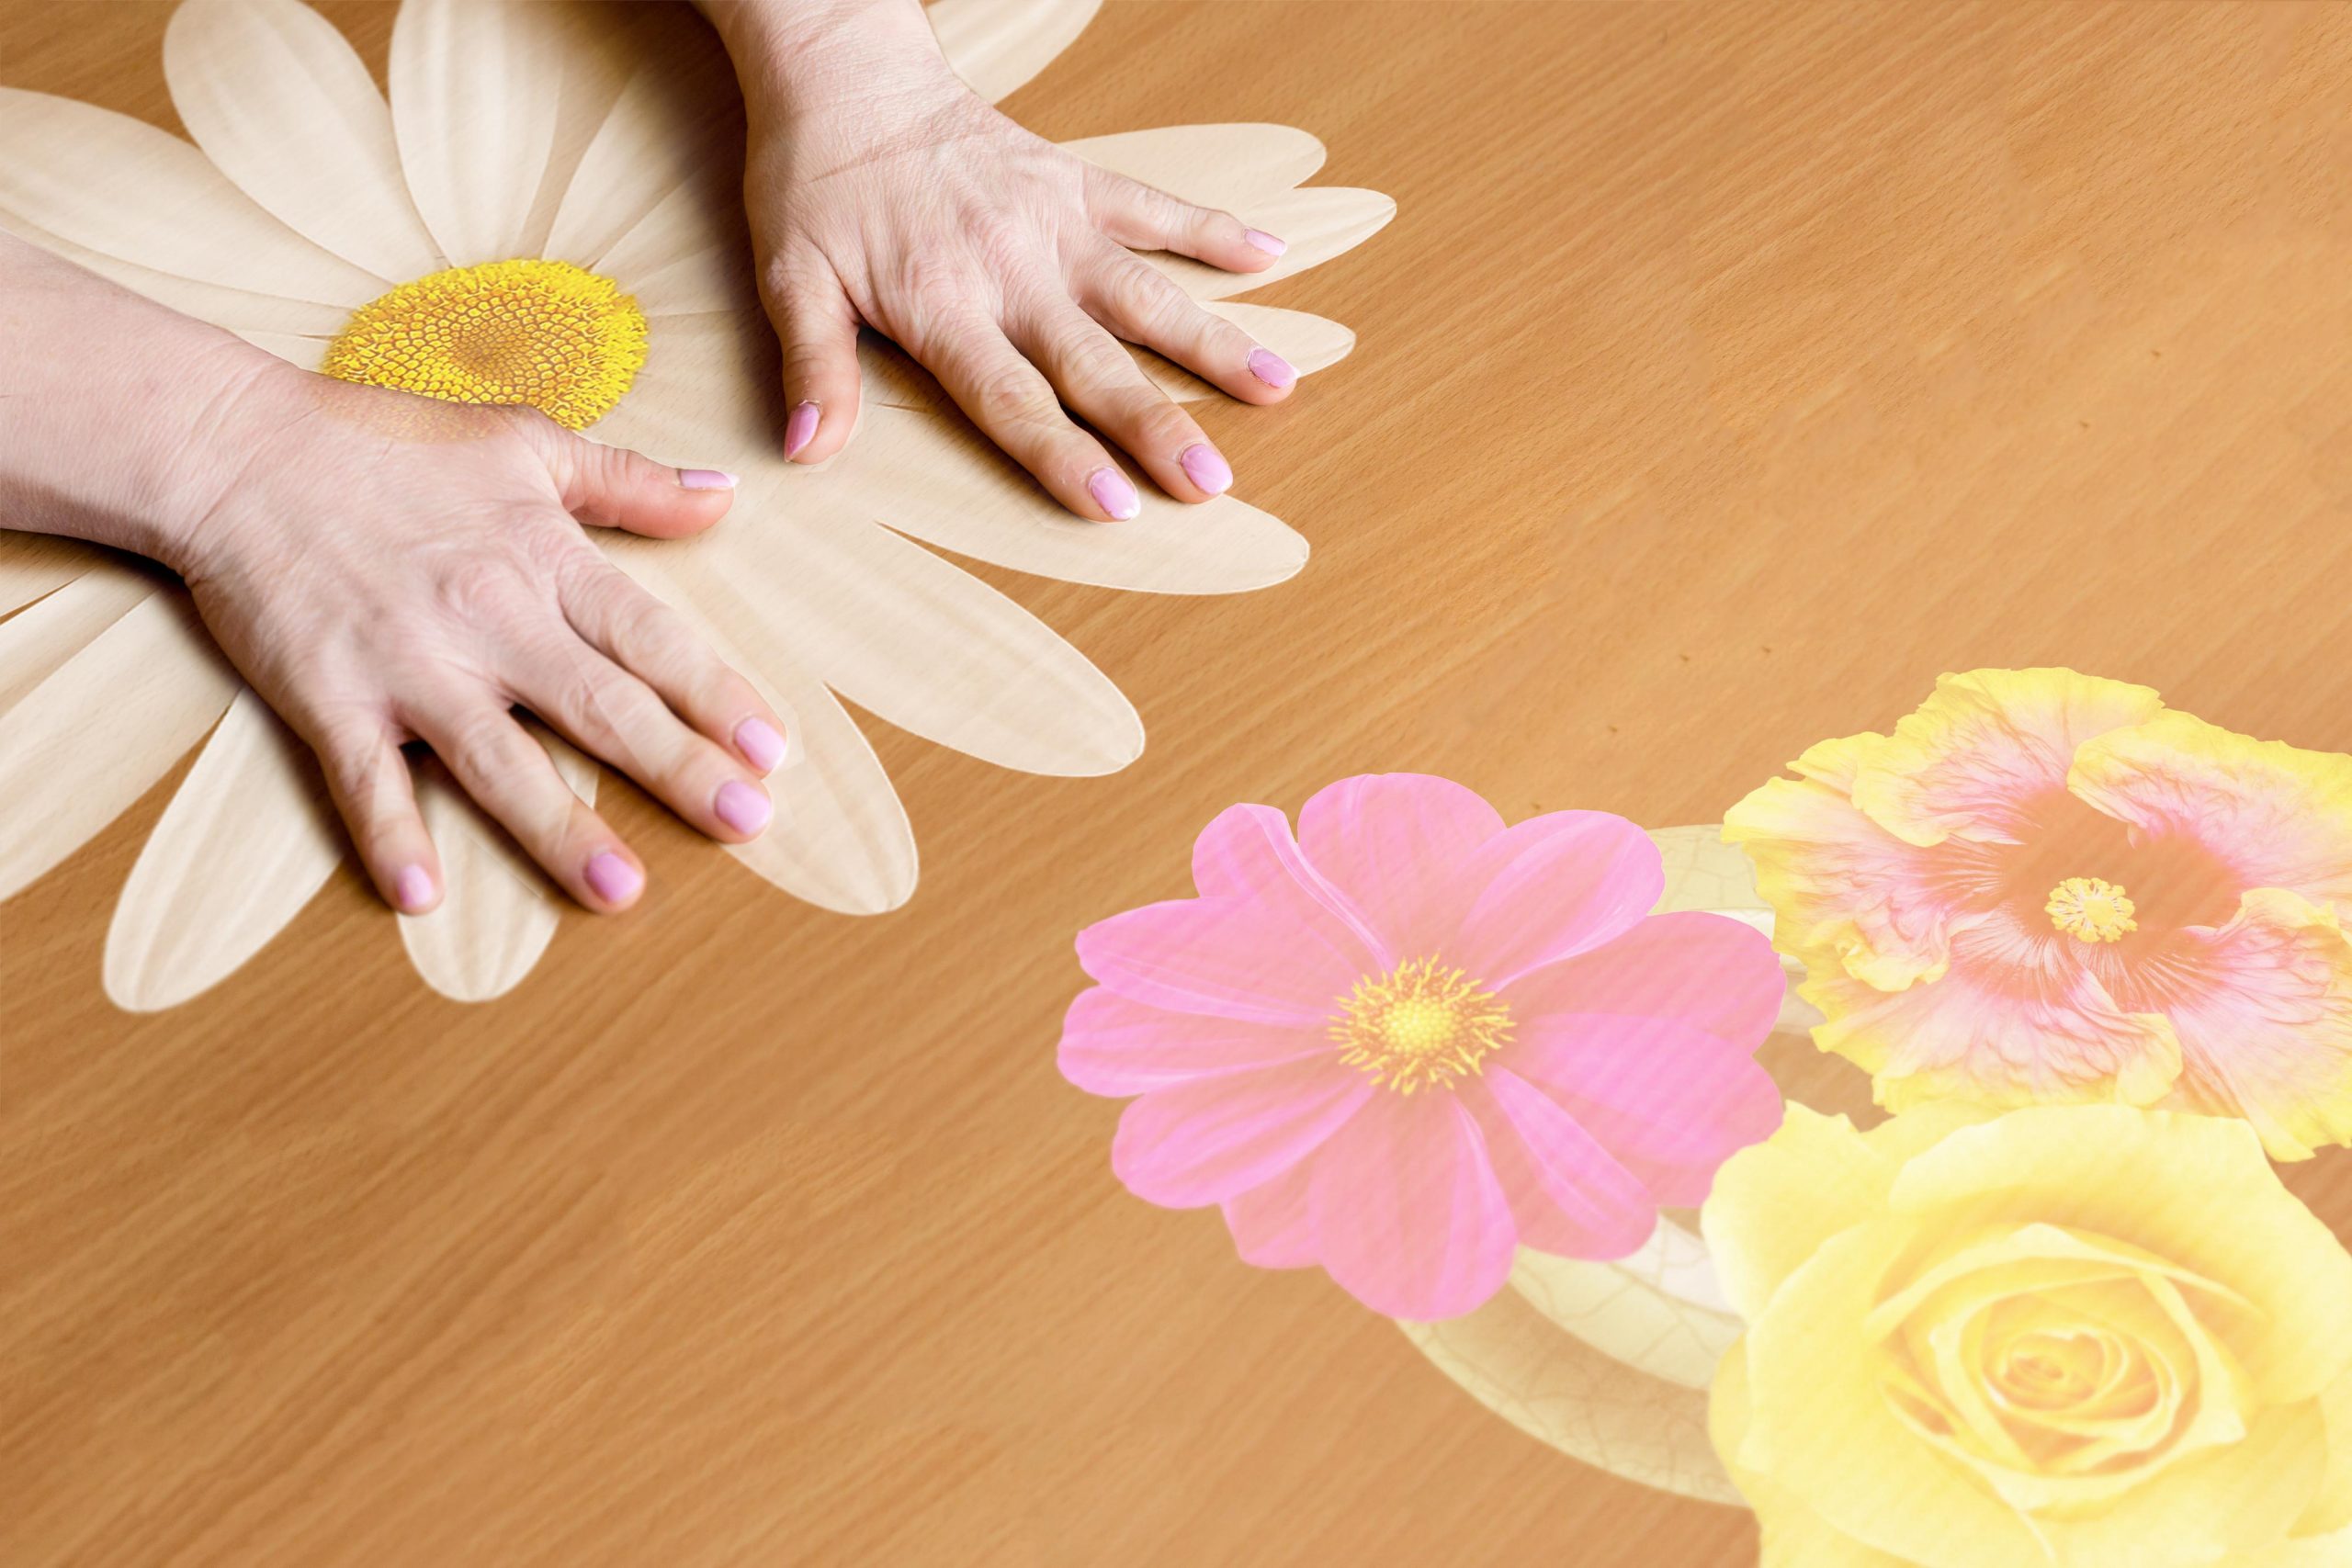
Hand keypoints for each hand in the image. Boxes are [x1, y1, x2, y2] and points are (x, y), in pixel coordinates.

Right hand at [170, 366, 791, 915]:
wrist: (234, 448)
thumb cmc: (384, 442)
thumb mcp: (522, 440)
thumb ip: (627, 480)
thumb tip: (722, 497)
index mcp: (542, 559)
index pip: (650, 639)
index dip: (715, 694)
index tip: (772, 749)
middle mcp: (487, 619)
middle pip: (600, 706)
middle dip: (678, 768)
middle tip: (746, 823)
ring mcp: (408, 665)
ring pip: (499, 760)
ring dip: (562, 829)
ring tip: (621, 891)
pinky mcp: (329, 696)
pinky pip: (365, 779)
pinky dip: (390, 836)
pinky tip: (422, 898)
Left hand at [716, 0, 1297, 519]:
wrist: (844, 74)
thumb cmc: (813, 182)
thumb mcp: (790, 279)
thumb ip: (814, 366)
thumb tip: (807, 451)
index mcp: (942, 305)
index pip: (1013, 400)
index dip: (1066, 456)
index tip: (1119, 506)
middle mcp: (1011, 270)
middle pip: (1096, 365)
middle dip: (1158, 426)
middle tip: (1213, 481)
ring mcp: (1053, 224)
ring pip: (1146, 294)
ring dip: (1212, 343)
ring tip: (1278, 385)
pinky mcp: (1075, 179)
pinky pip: (1154, 206)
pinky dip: (1213, 230)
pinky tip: (1271, 256)